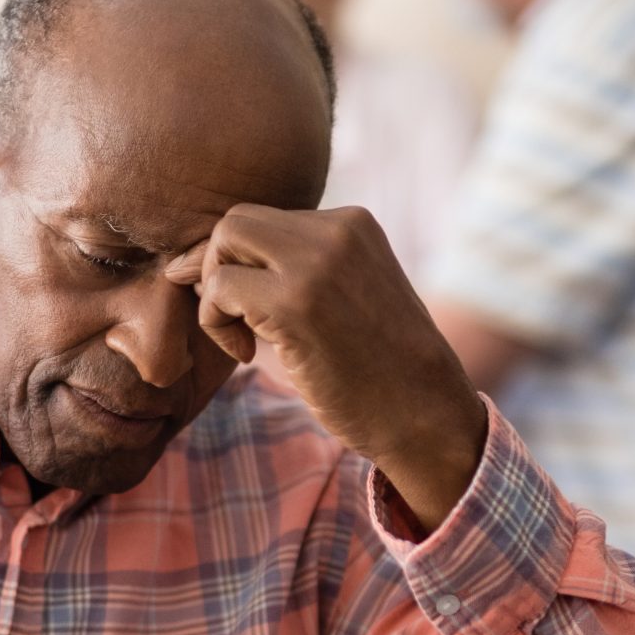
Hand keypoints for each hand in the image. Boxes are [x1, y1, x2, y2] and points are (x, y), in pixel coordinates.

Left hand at [165, 205, 487, 527]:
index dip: (242, 264)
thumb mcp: (348, 294)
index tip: (246, 308)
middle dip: (218, 268)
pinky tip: (247, 354)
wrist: (425, 413)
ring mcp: (316, 263)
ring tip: (243, 339)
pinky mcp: (294, 302)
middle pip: (236, 222)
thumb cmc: (381, 368)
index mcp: (353, 224)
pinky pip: (219, 289)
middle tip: (234, 318)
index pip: (266, 220)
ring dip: (214, 295)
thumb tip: (209, 259)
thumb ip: (300, 268)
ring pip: (223, 244)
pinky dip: (216, 324)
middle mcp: (336, 230)